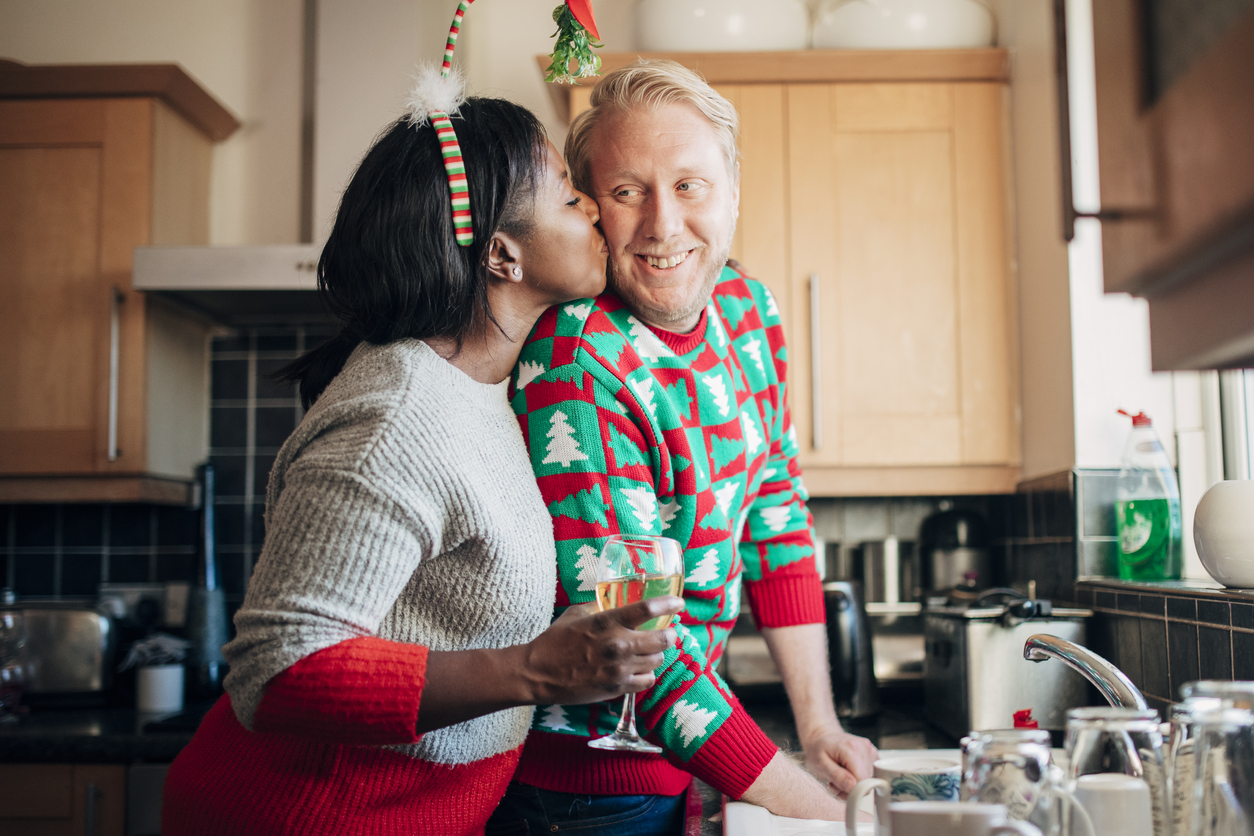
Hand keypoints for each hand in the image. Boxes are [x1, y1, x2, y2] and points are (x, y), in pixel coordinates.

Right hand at [520, 597, 682, 705]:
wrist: (538, 674)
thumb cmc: (554, 641)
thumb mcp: (576, 614)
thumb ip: (598, 607)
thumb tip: (612, 602)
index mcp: (607, 622)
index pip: (648, 609)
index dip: (669, 605)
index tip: (679, 603)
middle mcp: (617, 645)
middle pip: (662, 639)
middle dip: (670, 635)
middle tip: (669, 632)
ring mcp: (619, 669)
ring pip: (657, 661)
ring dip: (657, 654)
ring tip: (651, 651)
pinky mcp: (616, 688)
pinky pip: (647, 681)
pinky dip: (648, 674)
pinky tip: (641, 670)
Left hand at [802, 725, 877, 796]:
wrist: (822, 737)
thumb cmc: (818, 750)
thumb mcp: (820, 764)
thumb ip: (837, 776)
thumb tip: (853, 786)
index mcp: (852, 748)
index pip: (863, 781)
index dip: (851, 791)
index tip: (837, 788)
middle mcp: (865, 747)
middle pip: (866, 782)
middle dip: (850, 788)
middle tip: (834, 781)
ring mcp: (871, 750)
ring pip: (869, 781)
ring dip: (853, 784)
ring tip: (839, 775)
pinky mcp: (873, 755)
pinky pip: (870, 776)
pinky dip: (858, 778)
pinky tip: (847, 772)